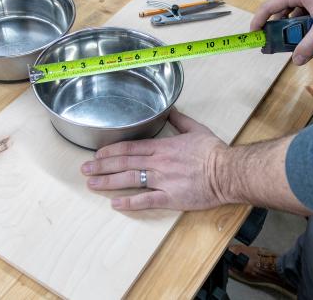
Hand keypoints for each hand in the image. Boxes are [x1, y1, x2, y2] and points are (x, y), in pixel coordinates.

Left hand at [80, 109, 228, 210]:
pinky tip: (115, 203)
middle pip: (123, 163)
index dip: (110, 151)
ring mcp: (162, 181)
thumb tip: (171, 109)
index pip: (129, 148)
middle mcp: (157, 163)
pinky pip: (145, 200)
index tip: (97, 153)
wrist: (228, 172)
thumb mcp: (196, 129)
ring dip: (108, 181)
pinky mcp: (170, 197)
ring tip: (92, 183)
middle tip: (85, 169)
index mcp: (162, 147)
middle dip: (101, 166)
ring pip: (129, 180)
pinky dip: (129, 202)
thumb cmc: (213, 152)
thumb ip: (179, 119)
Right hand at [251, 0, 312, 64]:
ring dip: (301, 32)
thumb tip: (296, 61)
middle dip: (284, 31)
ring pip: (298, 18)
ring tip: (309, 42)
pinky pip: (310, 17)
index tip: (254, 36)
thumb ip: (310, 44)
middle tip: (281, 45)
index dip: (258, 21)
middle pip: (284, 14)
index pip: (269, 7)